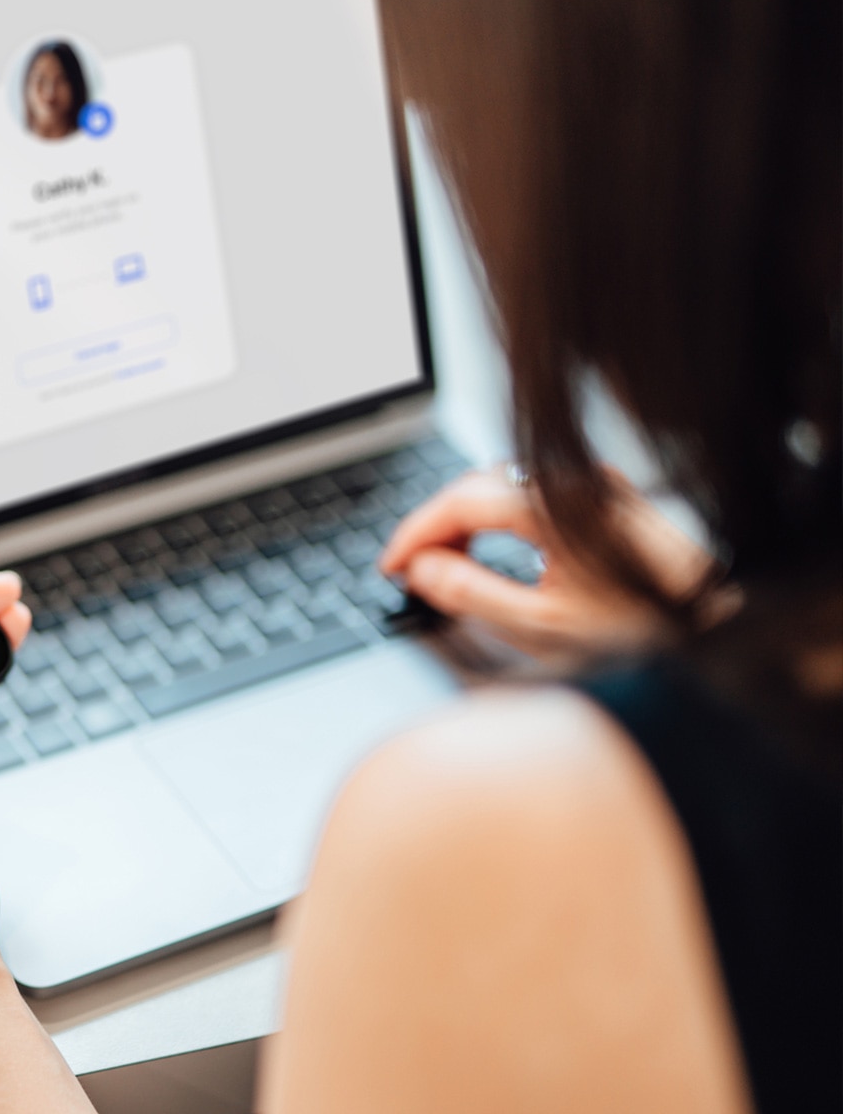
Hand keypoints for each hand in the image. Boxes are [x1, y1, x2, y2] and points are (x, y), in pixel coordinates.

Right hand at [379, 467, 712, 660]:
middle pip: (476, 487)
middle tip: (413, 573)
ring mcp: (592, 484)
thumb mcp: (542, 626)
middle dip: (436, 528)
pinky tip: (494, 549)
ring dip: (466, 522)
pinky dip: (499, 518)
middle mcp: (572, 481)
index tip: (391, 565)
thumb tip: (421, 569)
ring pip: (502, 487)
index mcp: (551, 506)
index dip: (414, 534)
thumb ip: (470, 593)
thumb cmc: (644, 632)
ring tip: (448, 566)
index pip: (457, 502)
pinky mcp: (607, 495)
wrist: (721, 627)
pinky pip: (532, 493)